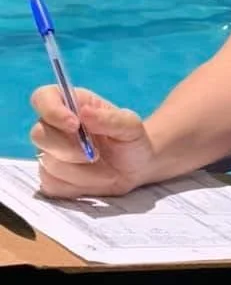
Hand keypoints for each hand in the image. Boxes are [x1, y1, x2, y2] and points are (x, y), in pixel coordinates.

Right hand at [29, 85, 153, 197]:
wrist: (137, 167)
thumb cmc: (132, 140)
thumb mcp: (130, 126)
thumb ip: (110, 119)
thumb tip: (84, 113)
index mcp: (72, 104)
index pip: (43, 98)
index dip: (52, 110)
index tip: (74, 124)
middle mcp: (55, 127)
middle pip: (38, 134)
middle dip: (68, 148)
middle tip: (95, 155)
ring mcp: (51, 153)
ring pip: (48, 163)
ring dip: (80, 171)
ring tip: (106, 169)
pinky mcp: (52, 178)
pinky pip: (52, 184)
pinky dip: (75, 186)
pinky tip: (94, 180)